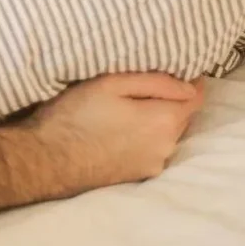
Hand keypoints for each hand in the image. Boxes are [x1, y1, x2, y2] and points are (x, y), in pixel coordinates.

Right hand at [21, 73, 204, 197]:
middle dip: (169, 100)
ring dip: (155, 120)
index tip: (171, 69)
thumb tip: (189, 85)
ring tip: (125, 109)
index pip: (196, 97)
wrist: (48, 160)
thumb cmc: (76, 115)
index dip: (188, 80)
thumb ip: (156, 82)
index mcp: (165, 121)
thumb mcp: (112, 84)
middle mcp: (167, 147)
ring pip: (166, 133)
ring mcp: (153, 165)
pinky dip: (144, 138)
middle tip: (139, 86)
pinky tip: (119, 130)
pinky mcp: (139, 176)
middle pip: (182, 116)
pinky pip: (152, 149)